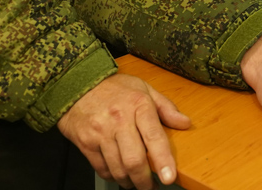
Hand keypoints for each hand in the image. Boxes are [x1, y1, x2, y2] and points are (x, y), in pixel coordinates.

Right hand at [57, 73, 190, 189]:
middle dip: (145, 180)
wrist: (76, 83)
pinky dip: (113, 176)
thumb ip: (166, 107)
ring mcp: (100, 133)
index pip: (154, 137)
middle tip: (151, 186)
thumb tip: (185, 123)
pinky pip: (102, 168)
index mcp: (138, 105)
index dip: (163, 160)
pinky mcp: (86, 143)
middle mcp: (119, 120)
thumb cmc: (113, 87)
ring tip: (136, 181)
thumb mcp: (143, 88)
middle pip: (134, 160)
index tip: (169, 177)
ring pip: (118, 168)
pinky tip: (119, 173)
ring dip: (129, 181)